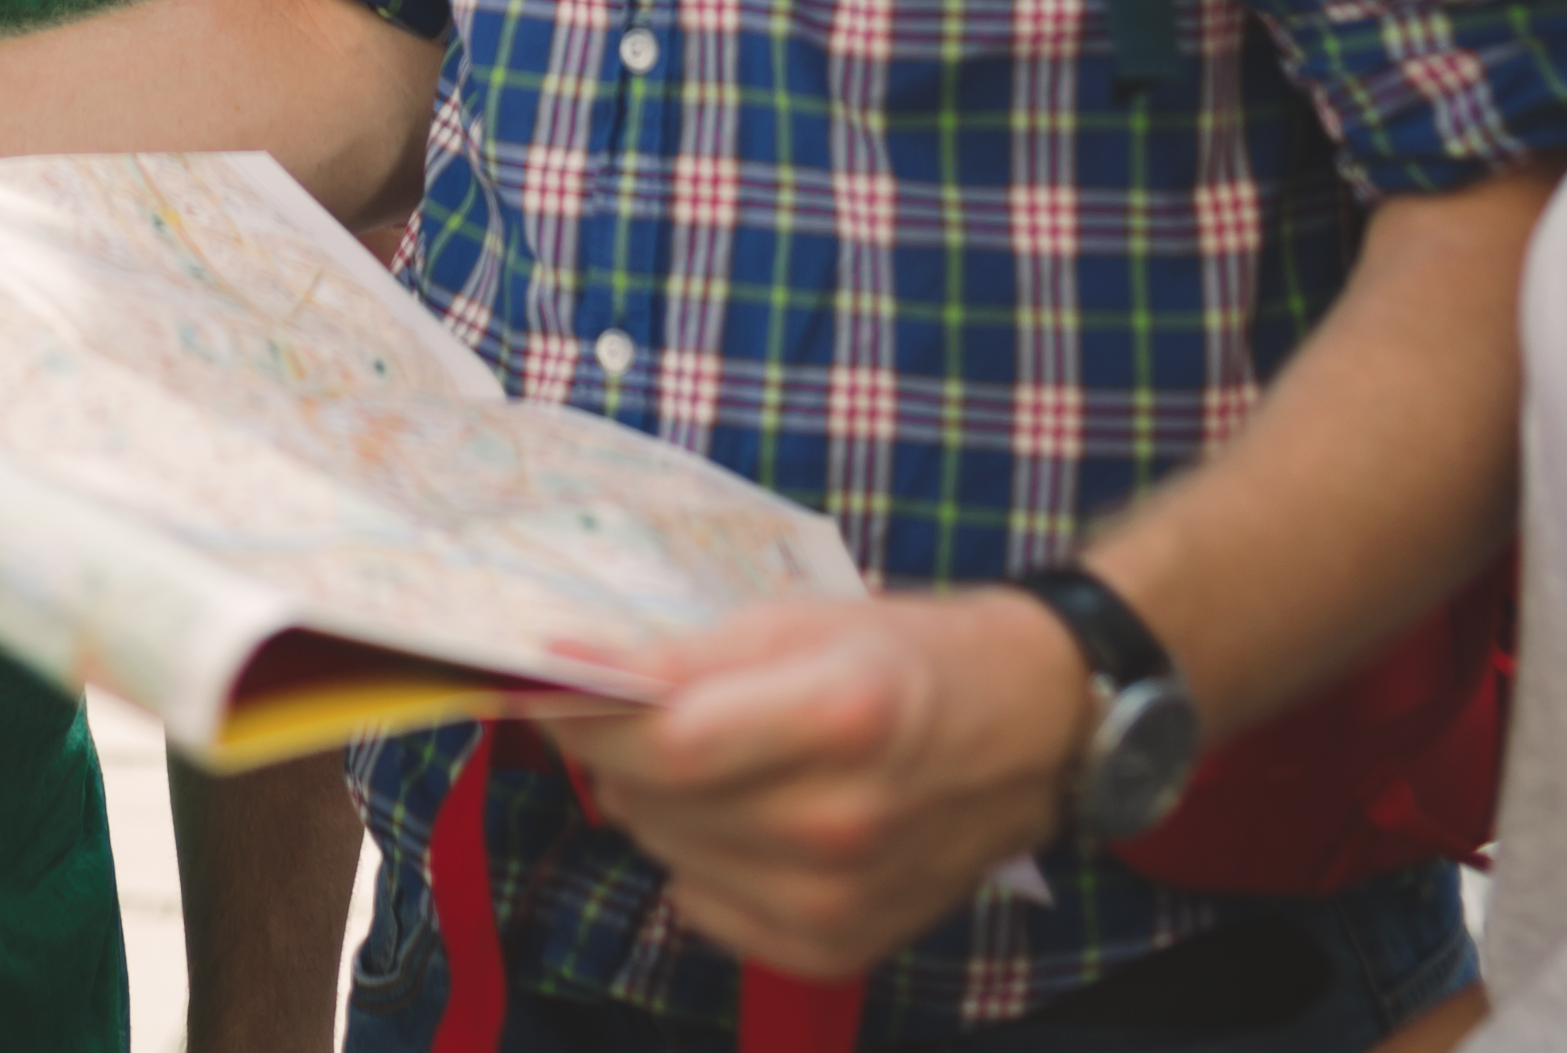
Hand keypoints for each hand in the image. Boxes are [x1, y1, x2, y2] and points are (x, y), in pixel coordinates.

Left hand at [539, 588, 1093, 979]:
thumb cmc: (912, 657)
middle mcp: (842, 824)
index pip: (666, 740)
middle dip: (616, 747)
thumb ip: (687, 653)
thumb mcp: (806, 619)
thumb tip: (565, 666)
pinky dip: (697, 855)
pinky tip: (748, 813)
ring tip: (718, 754)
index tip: (536, 677)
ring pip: (664, 850)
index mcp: (846, 717)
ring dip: (657, 799)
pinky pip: (699, 903)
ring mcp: (838, 900)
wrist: (1031, 734)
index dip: (586, 713)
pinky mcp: (832, 948)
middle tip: (637, 703)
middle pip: (655, 798)